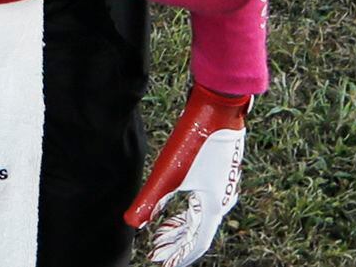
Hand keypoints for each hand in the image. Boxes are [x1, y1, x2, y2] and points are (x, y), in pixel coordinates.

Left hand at [125, 84, 249, 265]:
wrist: (219, 103)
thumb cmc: (196, 136)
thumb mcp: (170, 171)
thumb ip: (151, 199)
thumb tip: (131, 223)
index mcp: (214, 204)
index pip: (198, 241)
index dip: (180, 255)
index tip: (164, 263)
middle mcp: (223, 198)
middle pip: (199, 231)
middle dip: (177, 243)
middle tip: (156, 250)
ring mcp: (224, 183)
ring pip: (202, 215)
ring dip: (181, 226)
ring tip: (162, 231)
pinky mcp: (221, 170)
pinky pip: (205, 200)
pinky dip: (189, 210)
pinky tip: (177, 204)